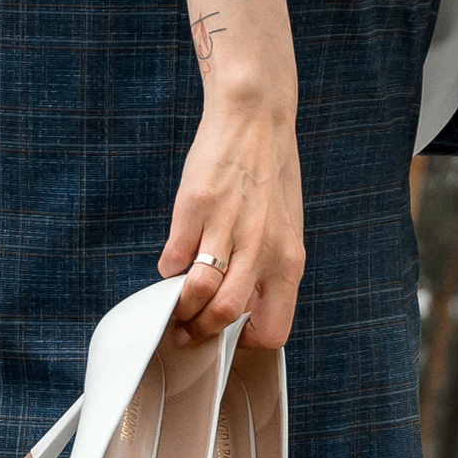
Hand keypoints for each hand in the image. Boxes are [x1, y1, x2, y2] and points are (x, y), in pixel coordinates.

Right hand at [160, 82, 303, 349]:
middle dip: (201, 332)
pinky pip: (173, 258)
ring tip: (175, 305)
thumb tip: (243, 312)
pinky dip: (169, 268)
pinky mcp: (194, 208)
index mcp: (288, 260)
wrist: (256, 117)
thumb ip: (270, 269)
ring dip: (179, 308)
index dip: (246, 339)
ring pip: (197, 292)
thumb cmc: (270, 176)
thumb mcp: (285, 229)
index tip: (230, 332)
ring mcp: (226, 227)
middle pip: (225, 316)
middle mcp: (260, 248)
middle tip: (187, 330)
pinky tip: (175, 258)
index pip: (272, 330)